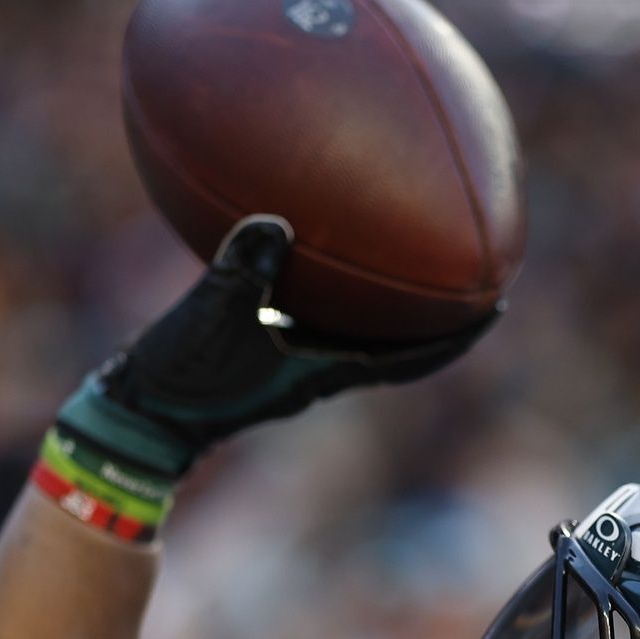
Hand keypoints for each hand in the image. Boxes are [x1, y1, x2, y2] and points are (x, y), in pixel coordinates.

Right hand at [58, 217, 497, 487]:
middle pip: (400, 338)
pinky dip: (329, 282)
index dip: (457, 335)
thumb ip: (241, 269)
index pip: (410, 355)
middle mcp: (320, 366)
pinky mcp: (264, 347)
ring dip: (390, 299)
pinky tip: (314, 239)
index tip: (498, 306)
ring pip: (359, 326)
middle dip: (441, 308)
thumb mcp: (208, 316)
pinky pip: (314, 310)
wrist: (141, 418)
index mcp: (325, 369)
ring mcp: (294, 359)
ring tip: (418, 253)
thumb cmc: (179, 379)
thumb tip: (274, 220)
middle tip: (480, 271)